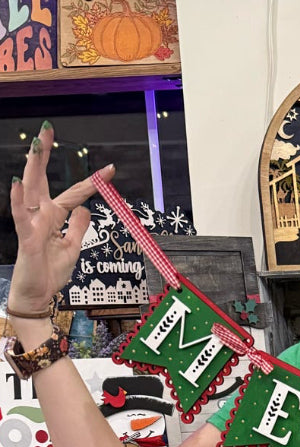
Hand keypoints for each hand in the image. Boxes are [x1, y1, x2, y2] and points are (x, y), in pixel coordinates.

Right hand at [8, 121, 114, 314]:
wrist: (38, 293)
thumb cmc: (50, 271)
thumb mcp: (73, 247)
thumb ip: (79, 226)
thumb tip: (86, 208)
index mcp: (54, 216)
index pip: (75, 193)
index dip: (92, 181)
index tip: (110, 169)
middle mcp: (41, 214)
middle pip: (43, 179)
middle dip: (45, 154)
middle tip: (48, 129)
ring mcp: (32, 224)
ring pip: (30, 190)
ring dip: (32, 167)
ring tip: (34, 146)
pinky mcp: (26, 238)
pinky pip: (22, 217)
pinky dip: (19, 200)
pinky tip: (17, 183)